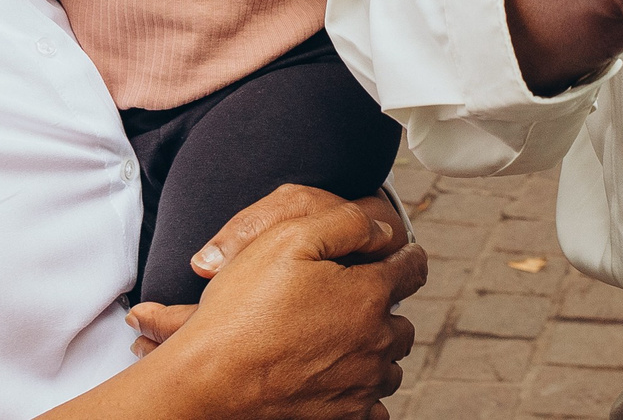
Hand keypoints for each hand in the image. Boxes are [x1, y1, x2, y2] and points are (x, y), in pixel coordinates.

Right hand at [117, 193, 423, 419]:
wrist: (209, 380)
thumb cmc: (243, 307)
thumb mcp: (289, 237)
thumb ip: (347, 223)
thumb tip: (385, 231)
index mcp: (369, 295)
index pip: (413, 268)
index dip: (405, 255)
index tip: (396, 254)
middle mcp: (375, 343)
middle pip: (402, 322)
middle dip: (385, 309)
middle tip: (354, 301)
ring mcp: (360, 385)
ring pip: (389, 366)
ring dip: (376, 352)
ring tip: (342, 341)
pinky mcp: (342, 416)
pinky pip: (375, 408)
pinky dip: (365, 394)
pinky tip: (342, 381)